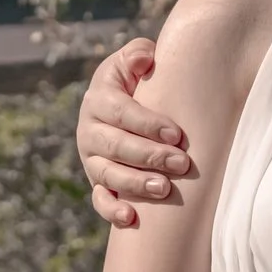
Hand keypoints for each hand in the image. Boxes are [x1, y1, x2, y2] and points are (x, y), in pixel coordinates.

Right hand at [79, 38, 195, 225]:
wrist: (126, 106)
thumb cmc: (139, 82)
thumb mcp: (135, 61)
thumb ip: (139, 54)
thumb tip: (145, 58)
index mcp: (99, 99)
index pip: (121, 112)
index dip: (147, 123)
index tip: (176, 134)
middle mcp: (90, 130)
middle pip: (115, 146)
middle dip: (149, 156)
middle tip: (181, 163)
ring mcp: (92, 158)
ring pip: (107, 174)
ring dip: (135, 184)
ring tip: (163, 189)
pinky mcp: (97, 181)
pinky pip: (99, 199)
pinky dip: (112, 209)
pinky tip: (131, 218)